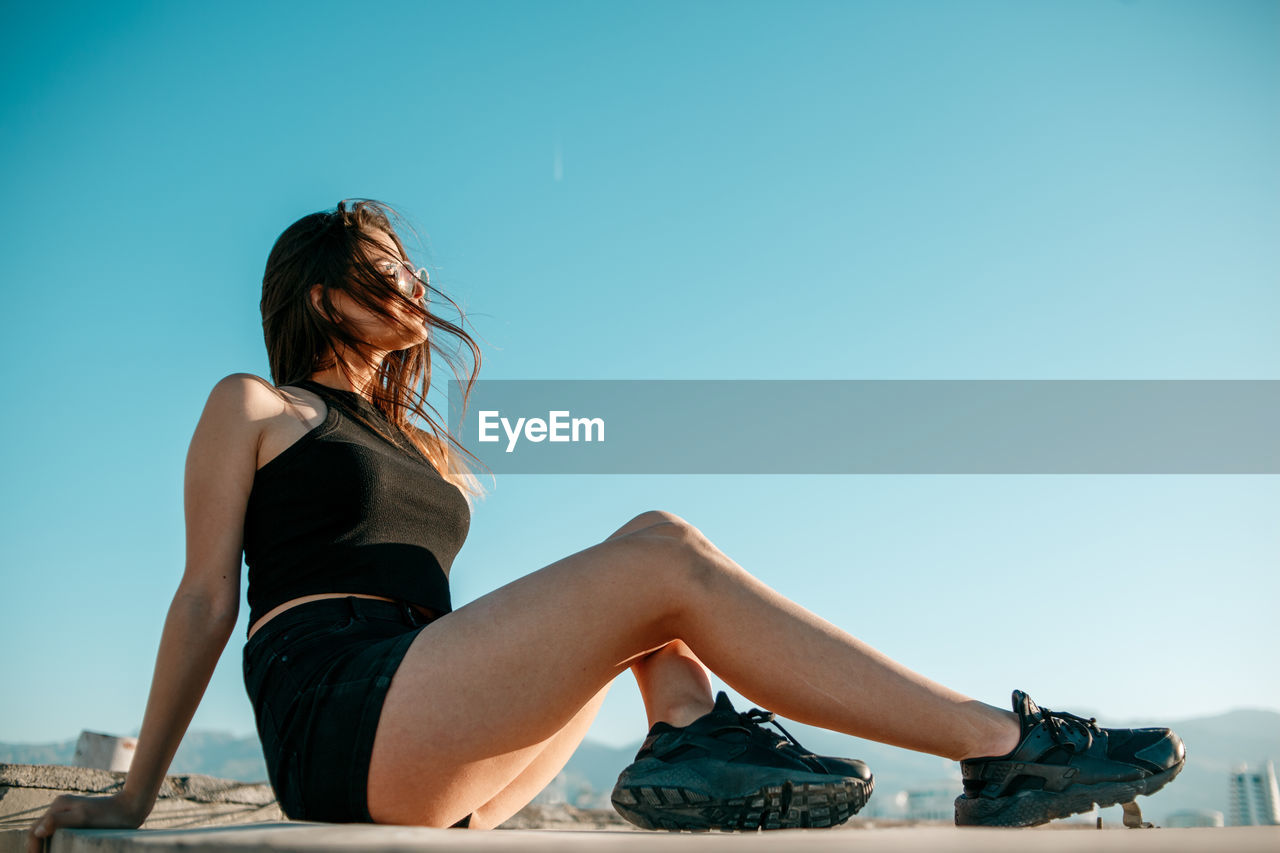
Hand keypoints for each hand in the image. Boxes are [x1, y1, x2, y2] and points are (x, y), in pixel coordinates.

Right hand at [27, 791, 145, 852]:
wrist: (131, 807)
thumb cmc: (109, 814)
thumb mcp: (83, 817)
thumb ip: (58, 821)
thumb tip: (37, 832)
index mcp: (57, 806)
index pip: (34, 832)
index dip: (32, 849)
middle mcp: (60, 807)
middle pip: (39, 832)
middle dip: (37, 849)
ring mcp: (68, 812)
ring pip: (49, 833)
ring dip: (45, 847)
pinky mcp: (77, 818)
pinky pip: (60, 833)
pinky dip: (55, 844)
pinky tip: (61, 851)